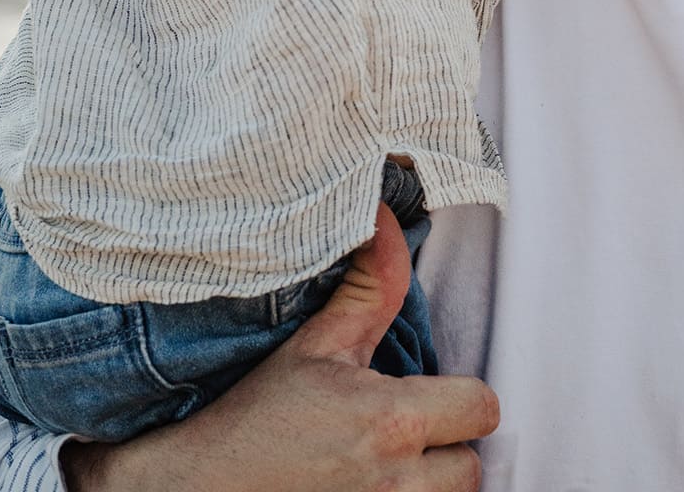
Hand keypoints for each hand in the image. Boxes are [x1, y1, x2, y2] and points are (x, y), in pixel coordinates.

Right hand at [62, 204, 497, 491]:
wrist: (201, 485)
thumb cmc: (257, 415)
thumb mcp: (315, 342)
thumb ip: (370, 285)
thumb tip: (388, 219)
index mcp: (391, 419)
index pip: (482, 407)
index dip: (462, 395)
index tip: (428, 390)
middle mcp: (396, 480)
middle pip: (472, 464)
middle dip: (449, 444)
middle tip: (408, 428)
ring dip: (431, 481)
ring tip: (392, 459)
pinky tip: (375, 483)